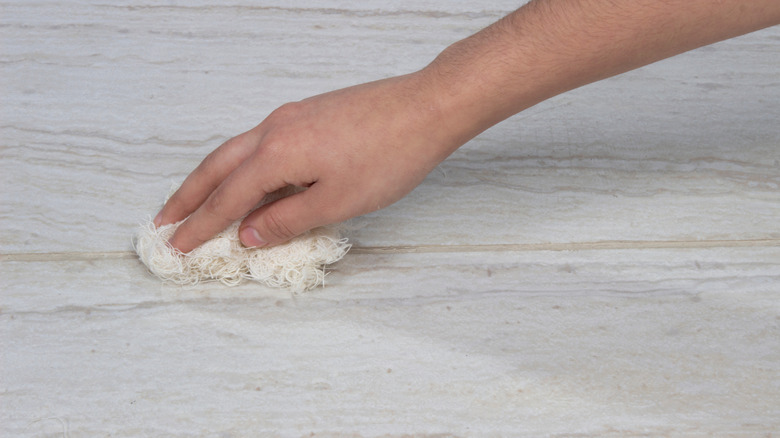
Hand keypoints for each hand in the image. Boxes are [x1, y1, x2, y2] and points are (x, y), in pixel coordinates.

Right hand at [155, 71, 469, 252]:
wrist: (427, 107)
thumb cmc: (390, 154)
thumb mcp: (337, 201)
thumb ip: (288, 219)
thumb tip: (249, 234)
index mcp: (277, 153)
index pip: (228, 197)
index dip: (201, 225)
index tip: (178, 245)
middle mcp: (275, 129)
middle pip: (218, 166)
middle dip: (189, 196)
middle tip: (164, 220)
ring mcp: (291, 117)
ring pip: (237, 150)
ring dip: (211, 177)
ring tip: (194, 200)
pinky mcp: (308, 114)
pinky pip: (260, 142)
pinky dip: (241, 164)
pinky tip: (248, 178)